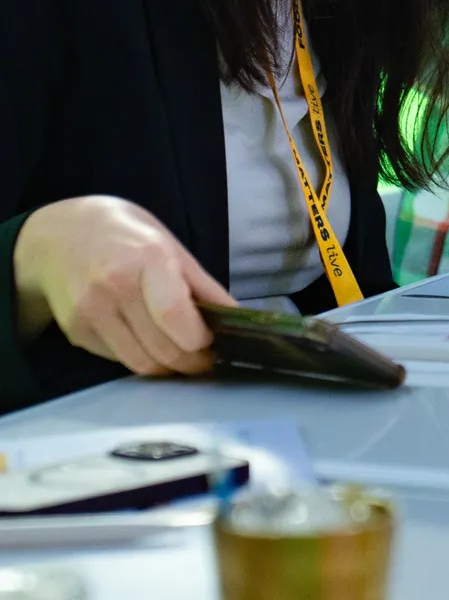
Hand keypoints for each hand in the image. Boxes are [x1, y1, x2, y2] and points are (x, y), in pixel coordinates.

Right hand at [13, 197, 235, 376]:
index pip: (174, 313)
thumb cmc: (126, 235)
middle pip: (160, 347)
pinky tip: (149, 344)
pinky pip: (118, 358)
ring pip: (139, 362)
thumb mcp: (171, 246)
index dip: (199, 338)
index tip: (214, 342)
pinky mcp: (76, 332)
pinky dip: (140, 357)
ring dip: (167, 368)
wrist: (62, 232)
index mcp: (147, 260)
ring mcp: (90, 312)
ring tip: (184, 357)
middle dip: (190, 361)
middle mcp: (114, 287)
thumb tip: (235, 317)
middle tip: (207, 359)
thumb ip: (202, 284)